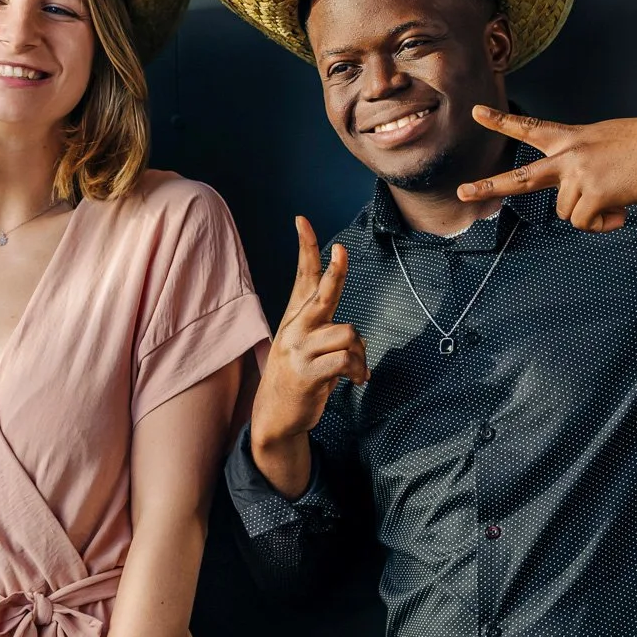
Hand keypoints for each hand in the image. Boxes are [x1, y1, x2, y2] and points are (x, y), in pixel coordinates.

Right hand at [252, 217, 366, 455]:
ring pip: (348, 333)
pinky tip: (357, 381)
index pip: (302, 275)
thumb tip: (356, 336)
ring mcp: (300, 349)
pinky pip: (347, 360)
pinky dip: (359, 370)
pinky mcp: (307, 372)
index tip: (302, 220)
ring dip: (361, 354)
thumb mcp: (305, 347)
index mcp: (296, 317)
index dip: (306, 247)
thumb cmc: (298, 377)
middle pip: (322, 293)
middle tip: (342, 252)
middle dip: (334, 273)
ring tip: (356, 370)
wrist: (275, 415)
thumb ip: (326, 333)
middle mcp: (296, 328)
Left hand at [457, 106, 636, 232]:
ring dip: (591, 213)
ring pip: (566, 212)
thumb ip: (583, 164)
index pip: (530, 127)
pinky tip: (621, 209)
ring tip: (617, 198)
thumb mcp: (605, 144)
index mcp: (572, 137)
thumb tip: (579, 199)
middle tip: (462, 191)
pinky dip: (603, 223)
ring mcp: (578, 174)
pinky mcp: (593, 193)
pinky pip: (585, 223)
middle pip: (520, 177)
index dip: (502, 121)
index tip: (476, 112)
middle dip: (489, 186)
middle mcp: (568, 155)